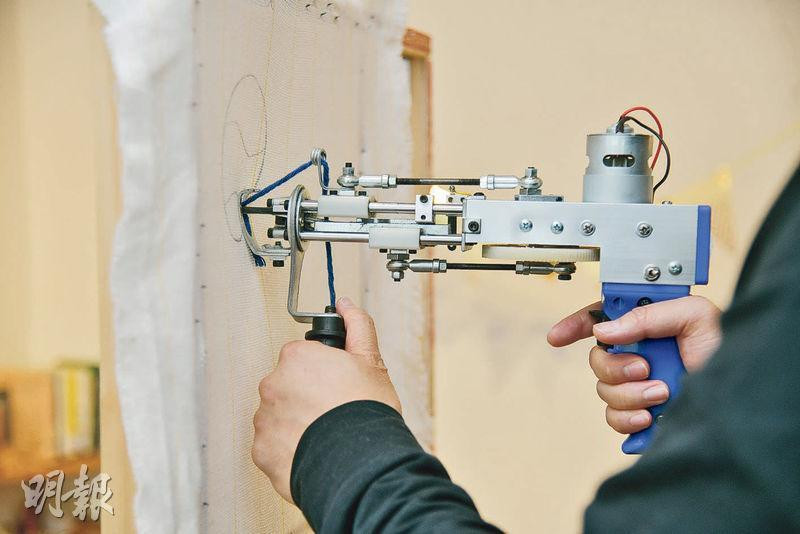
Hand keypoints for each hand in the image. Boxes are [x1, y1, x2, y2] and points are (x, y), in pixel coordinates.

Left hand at [252, 297, 400, 502]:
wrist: (358, 463)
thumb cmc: (365, 412)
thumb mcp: (370, 362)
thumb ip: (356, 327)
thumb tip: (345, 304)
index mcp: (296, 358)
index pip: (303, 358)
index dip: (323, 372)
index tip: (336, 386)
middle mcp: (272, 384)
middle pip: (288, 386)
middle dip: (307, 397)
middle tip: (334, 412)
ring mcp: (264, 418)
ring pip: (279, 416)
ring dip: (297, 423)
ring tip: (326, 436)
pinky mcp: (261, 451)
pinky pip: (274, 446)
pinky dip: (289, 449)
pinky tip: (314, 451)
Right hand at [547, 296, 720, 433]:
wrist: (743, 398)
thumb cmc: (729, 352)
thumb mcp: (695, 316)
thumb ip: (648, 316)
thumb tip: (606, 330)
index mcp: (650, 325)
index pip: (602, 318)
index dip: (576, 325)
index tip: (558, 336)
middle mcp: (640, 354)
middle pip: (597, 357)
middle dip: (615, 365)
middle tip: (644, 368)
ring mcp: (638, 385)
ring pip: (603, 390)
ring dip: (630, 393)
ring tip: (662, 393)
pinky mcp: (640, 415)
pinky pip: (614, 418)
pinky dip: (628, 418)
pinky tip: (651, 416)